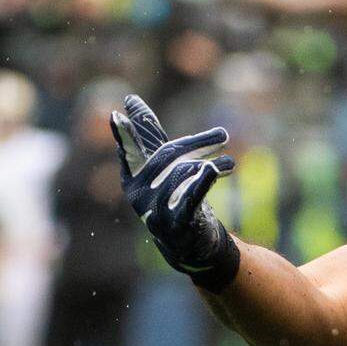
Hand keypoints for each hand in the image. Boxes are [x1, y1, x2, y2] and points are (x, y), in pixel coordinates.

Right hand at [110, 95, 239, 291]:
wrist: (188, 245)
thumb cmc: (173, 198)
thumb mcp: (161, 169)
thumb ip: (149, 137)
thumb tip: (129, 100)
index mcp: (132, 178)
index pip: (131, 151)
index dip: (126, 135)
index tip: (116, 116)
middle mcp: (139, 195)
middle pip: (168, 157)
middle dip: (198, 143)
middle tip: (224, 135)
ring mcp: (156, 211)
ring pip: (183, 174)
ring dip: (211, 164)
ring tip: (230, 162)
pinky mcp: (177, 224)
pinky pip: (191, 196)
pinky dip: (203, 180)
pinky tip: (214, 168)